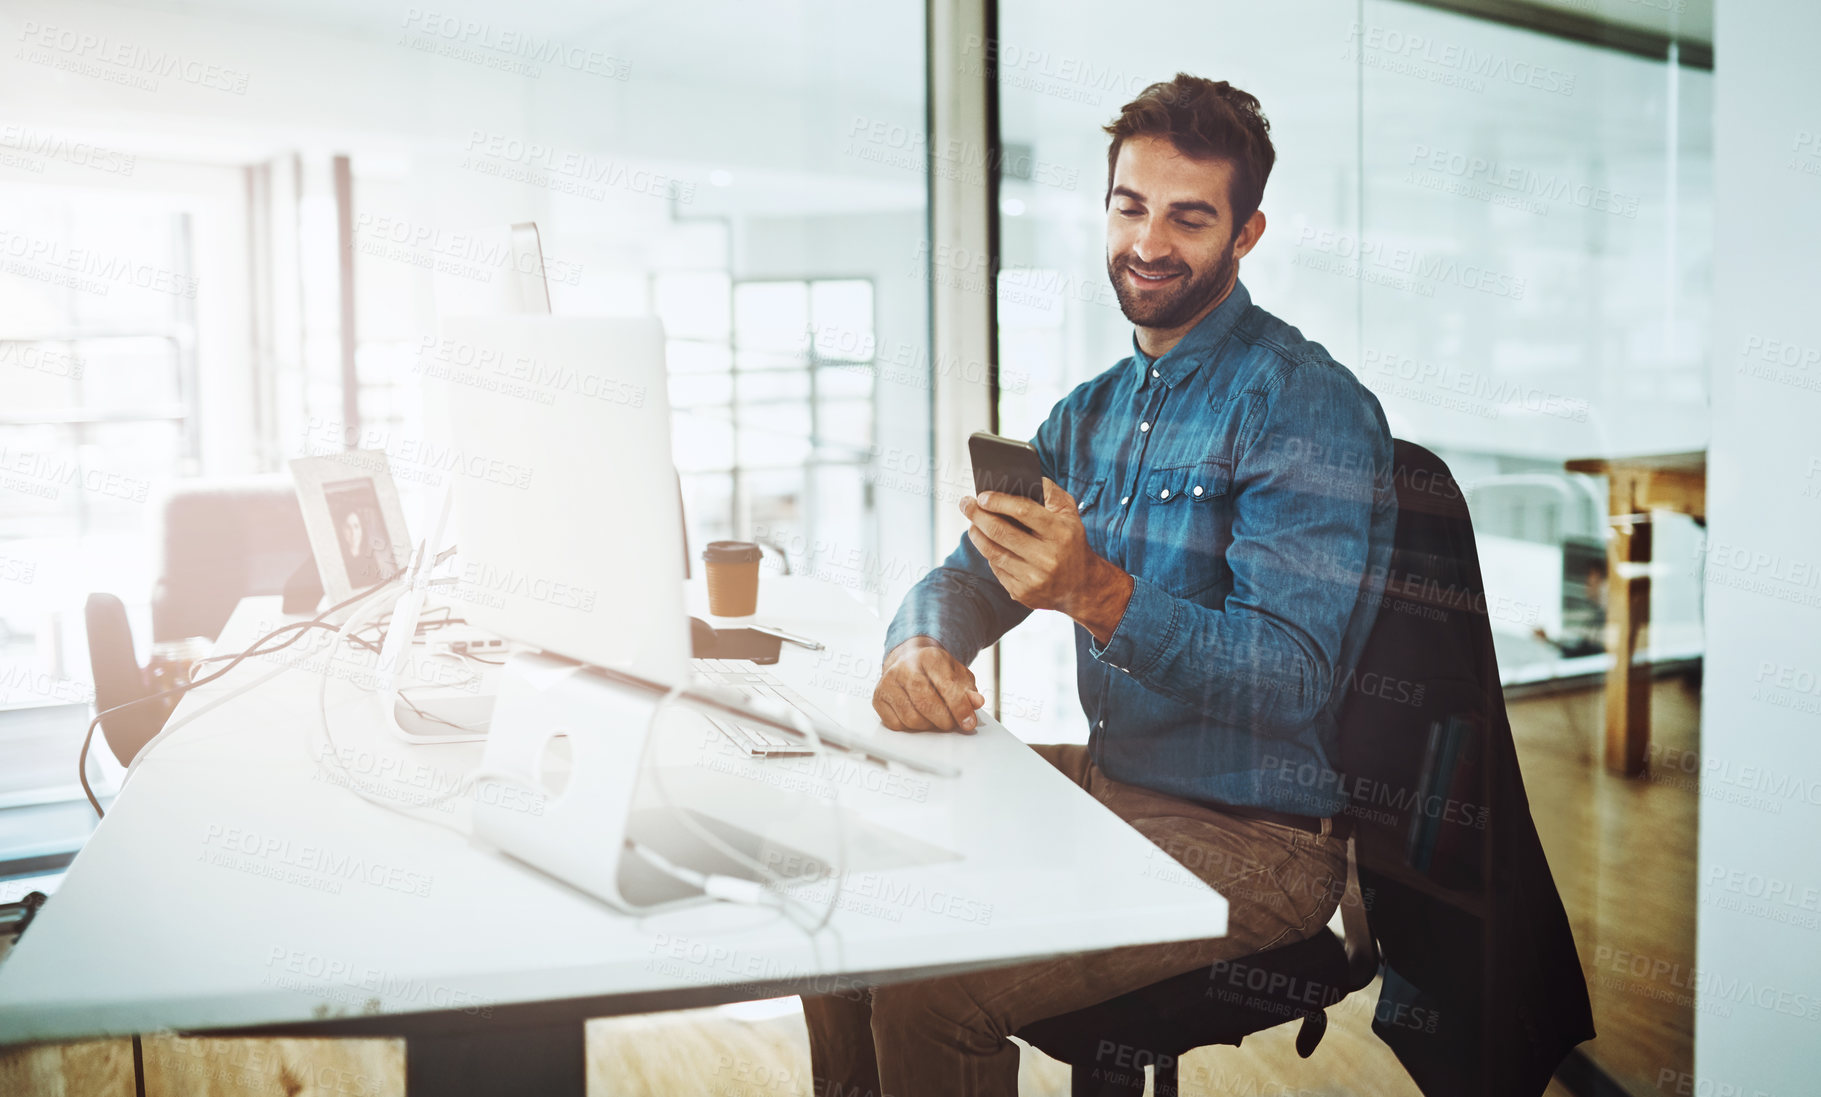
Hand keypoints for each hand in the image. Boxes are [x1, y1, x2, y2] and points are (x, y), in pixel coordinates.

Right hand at [873, 636, 986, 732]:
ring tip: (935, 718)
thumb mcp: (957, 674)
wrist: (909, 660)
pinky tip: (917, 715)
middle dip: (944, 720)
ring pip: (911, 718)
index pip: (946, 686)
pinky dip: (910, 727)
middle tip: (951, 724)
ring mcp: (888, 682)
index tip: (969, 723)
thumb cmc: (936, 670)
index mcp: (928, 656)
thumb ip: (968, 690)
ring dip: (928, 725)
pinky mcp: (878, 697)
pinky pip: (896, 725)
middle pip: (926, 704)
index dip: (960, 708)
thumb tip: (976, 702)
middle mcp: (904, 667)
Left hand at [961, 478, 1133, 643]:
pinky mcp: (1023, 593)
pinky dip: (990, 554)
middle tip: (965, 503)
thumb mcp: (1071, 515)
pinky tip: (988, 544)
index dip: (998, 501)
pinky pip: (997, 569)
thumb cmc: (1071, 543)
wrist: (1082, 587)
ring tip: (972, 523)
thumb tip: (1026, 478)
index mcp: (1060, 533)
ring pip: (993, 552)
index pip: (1023, 510)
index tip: (982, 496)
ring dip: (977, 534)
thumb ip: (1051, 493)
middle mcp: (1047, 557)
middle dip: (977, 515)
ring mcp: (1034, 578)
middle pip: (1001, 532)